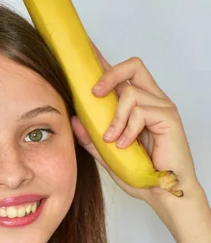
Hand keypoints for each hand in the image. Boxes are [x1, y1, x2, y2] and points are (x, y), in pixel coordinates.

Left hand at [71, 42, 199, 205]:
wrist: (163, 192)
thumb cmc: (140, 173)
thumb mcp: (107, 153)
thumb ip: (91, 137)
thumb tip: (74, 118)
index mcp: (138, 104)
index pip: (121, 74)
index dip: (103, 60)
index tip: (84, 49)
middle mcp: (152, 99)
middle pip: (133, 65)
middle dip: (109, 74)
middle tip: (93, 93)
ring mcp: (162, 107)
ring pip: (130, 93)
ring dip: (115, 119)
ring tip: (112, 140)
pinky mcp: (168, 117)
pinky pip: (140, 111)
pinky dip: (127, 129)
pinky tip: (124, 145)